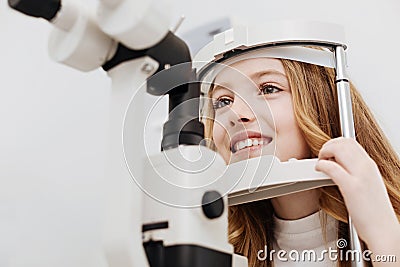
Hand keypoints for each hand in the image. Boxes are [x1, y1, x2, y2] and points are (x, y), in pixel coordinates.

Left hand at [315, 137, 399, 260]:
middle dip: (328, 145)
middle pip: (344, 142)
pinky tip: (319, 169)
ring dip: (324, 152)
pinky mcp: (352, 187)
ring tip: (320, 161)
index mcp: (370, 166)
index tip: (329, 151)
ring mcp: (360, 176)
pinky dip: (322, 164)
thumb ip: (356, 172)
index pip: (351, 142)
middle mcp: (366, 167)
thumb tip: (340, 164)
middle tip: (322, 155)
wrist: (382, 229)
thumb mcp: (368, 184)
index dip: (336, 143)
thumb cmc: (373, 211)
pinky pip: (332, 168)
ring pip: (338, 149)